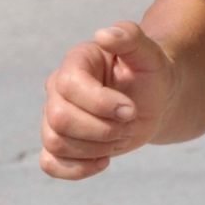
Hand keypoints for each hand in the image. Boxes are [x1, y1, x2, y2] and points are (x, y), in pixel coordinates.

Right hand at [40, 21, 175, 180]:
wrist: (154, 99)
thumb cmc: (150, 72)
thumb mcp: (149, 52)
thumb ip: (129, 37)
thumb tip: (103, 35)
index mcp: (76, 61)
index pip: (70, 86)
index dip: (101, 103)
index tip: (131, 110)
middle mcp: (58, 88)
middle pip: (59, 118)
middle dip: (101, 129)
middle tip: (128, 123)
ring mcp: (56, 116)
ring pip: (55, 142)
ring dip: (95, 147)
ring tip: (120, 136)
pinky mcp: (61, 142)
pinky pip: (49, 163)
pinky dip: (76, 169)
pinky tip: (104, 160)